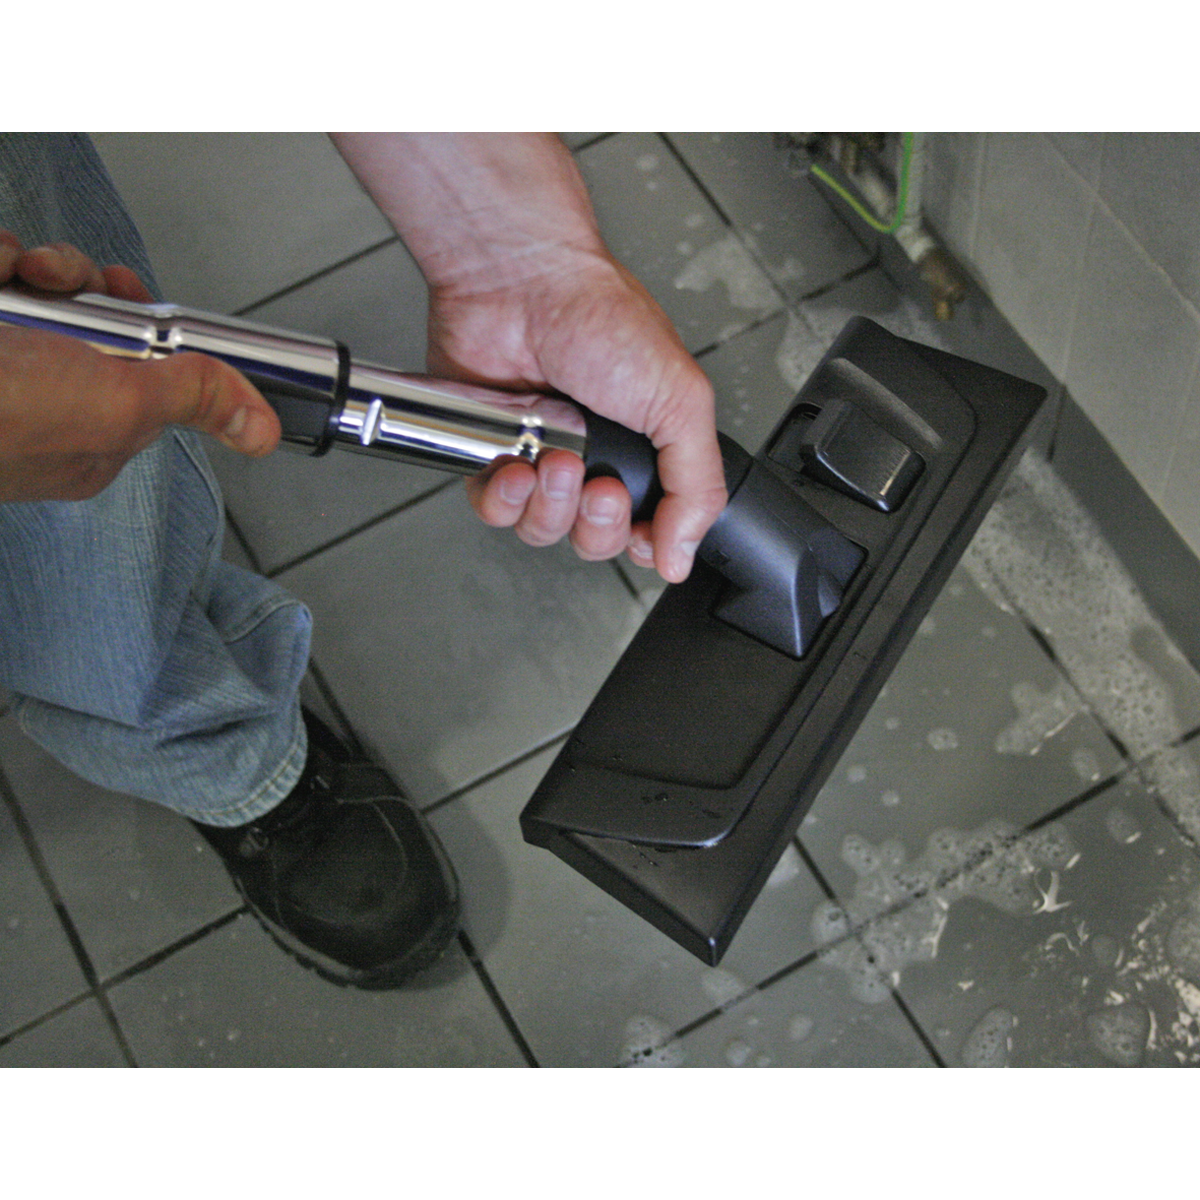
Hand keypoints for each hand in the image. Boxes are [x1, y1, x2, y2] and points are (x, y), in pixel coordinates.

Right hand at [0, 232, 280, 502]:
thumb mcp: (117, 404)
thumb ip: (191, 400)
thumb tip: (262, 430)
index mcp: (90, 435)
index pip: (140, 370)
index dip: (140, 324)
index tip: (128, 294)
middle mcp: (41, 402)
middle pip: (86, 318)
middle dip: (78, 282)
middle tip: (62, 280)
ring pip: (32, 290)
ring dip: (28, 264)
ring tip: (13, 274)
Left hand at [331, 134, 726, 582]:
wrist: (521, 282)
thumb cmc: (598, 317)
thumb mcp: (681, 402)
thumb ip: (696, 485)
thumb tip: (682, 554)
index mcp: (642, 447)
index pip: (645, 527)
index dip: (642, 541)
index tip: (640, 532)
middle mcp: (591, 457)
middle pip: (594, 539)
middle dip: (597, 524)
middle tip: (598, 485)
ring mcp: (539, 457)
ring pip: (543, 531)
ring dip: (550, 506)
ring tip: (555, 459)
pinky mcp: (490, 453)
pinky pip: (494, 510)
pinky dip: (504, 498)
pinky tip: (517, 463)